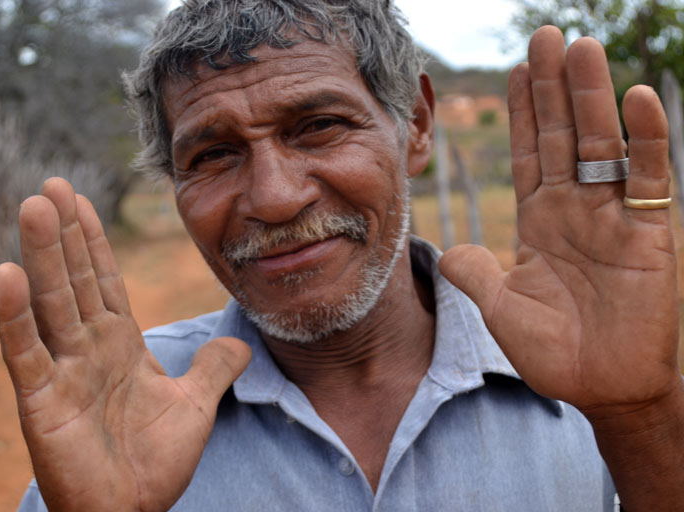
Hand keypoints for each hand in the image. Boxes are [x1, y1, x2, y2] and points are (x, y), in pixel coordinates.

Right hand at [0, 178, 250, 511]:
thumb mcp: (195, 404)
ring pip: (51, 302)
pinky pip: (26, 352)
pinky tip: (6, 274)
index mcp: (119, 345)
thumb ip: (214, 368)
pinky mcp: (42, 401)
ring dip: (43, 254)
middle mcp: (87, 349)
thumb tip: (242, 342)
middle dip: (66, 232)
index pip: (104, 280)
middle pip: (76, 279)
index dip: (94, 240)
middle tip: (52, 184)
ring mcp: (63, 371)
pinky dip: (14, 316)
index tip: (82, 199)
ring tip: (35, 206)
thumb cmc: (155, 461)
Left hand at [439, 26, 679, 412]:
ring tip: (580, 48)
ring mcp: (612, 215)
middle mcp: (574, 208)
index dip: (522, 113)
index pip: (529, 153)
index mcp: (539, 220)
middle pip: (562, 134)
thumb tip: (451, 250)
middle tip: (545, 36)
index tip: (515, 70)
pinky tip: (637, 98)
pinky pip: (647, 177)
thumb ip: (475, 274)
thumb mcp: (500, 308)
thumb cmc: (554, 351)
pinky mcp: (648, 231)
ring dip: (591, 96)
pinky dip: (645, 139)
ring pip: (601, 143)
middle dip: (552, 87)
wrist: (603, 387)